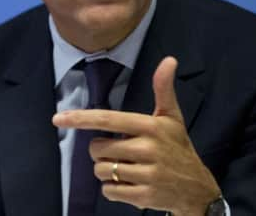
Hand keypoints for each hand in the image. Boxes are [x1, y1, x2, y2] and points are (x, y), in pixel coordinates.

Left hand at [52, 57, 220, 215]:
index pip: (108, 120)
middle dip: (100, 151)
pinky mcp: (143, 197)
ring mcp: (146, 174)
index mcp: (151, 127)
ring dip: (107, 171)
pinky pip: (109, 191)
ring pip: (101, 171)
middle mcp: (148, 149)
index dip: (81, 118)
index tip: (58, 118)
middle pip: (98, 148)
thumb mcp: (172, 117)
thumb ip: (163, 88)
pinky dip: (112, 189)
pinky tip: (129, 184)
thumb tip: (169, 59)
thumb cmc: (178, 147)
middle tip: (119, 151)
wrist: (197, 189)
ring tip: (126, 168)